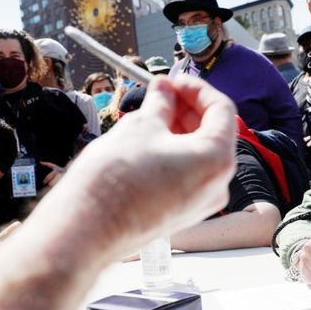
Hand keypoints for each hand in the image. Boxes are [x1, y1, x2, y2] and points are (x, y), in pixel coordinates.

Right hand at [39, 74, 235, 255]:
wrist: (88, 228)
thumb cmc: (115, 179)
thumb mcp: (140, 127)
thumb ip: (161, 103)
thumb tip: (165, 89)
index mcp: (217, 159)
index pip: (222, 110)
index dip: (198, 89)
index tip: (174, 80)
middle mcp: (218, 184)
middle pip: (215, 134)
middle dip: (189, 109)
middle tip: (162, 93)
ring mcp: (203, 203)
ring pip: (201, 155)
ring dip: (182, 130)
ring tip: (152, 115)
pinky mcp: (184, 213)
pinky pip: (190, 175)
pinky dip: (177, 154)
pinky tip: (151, 142)